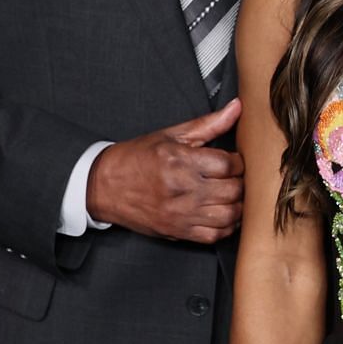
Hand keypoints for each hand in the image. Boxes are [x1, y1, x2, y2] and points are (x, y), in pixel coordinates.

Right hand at [85, 99, 244, 241]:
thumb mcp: (170, 135)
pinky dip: (225, 226)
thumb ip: (208, 124)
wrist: (103, 186)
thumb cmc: (136, 158)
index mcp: (180, 161)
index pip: (228, 165)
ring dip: (237, 205)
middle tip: (233, 178)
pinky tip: (222, 214)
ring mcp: (180, 214)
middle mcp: (182, 189)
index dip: (237, 162)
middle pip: (232, 190)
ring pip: (229, 215)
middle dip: (239, 182)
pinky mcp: (177, 231)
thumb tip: (236, 108)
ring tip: (231, 195)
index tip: (233, 161)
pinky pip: (214, 236)